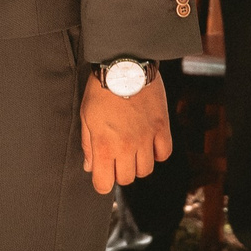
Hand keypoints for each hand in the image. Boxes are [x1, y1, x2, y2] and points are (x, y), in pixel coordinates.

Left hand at [80, 72, 170, 194]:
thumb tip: (90, 166)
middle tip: (116, 156)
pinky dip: (157, 153)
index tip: (102, 173)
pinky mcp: (161, 127)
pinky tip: (149, 143)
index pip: (104, 185)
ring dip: (138, 163)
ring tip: (133, 148)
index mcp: (104, 146)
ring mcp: (146, 138)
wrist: (124, 65)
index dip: (102, 182)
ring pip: (146, 170)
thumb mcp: (86, 117)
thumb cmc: (101, 90)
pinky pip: (164, 154)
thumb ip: (88, 145)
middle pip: (127, 178)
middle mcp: (126, 147)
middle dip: (119, 171)